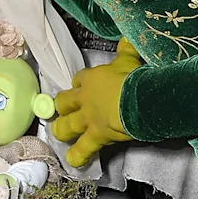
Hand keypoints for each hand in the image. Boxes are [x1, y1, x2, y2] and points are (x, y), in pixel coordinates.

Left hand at [51, 45, 139, 167]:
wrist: (138, 100)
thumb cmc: (133, 78)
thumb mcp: (129, 59)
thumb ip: (127, 49)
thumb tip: (127, 37)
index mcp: (92, 79)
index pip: (79, 79)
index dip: (79, 83)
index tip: (80, 84)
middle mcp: (85, 99)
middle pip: (64, 103)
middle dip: (61, 106)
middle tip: (61, 109)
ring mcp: (88, 119)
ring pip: (67, 126)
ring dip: (62, 130)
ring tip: (59, 133)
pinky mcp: (96, 136)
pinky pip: (84, 149)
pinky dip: (78, 156)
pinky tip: (73, 161)